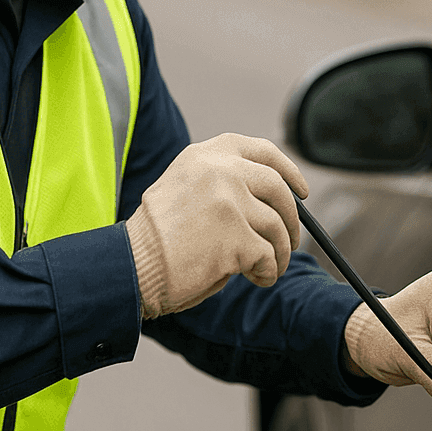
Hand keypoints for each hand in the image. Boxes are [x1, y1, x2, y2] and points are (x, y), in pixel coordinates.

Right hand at [126, 133, 306, 317]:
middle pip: (279, 190)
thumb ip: (223, 183)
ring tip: (269, 267)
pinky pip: (268, 256)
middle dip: (292, 219)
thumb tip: (273, 204)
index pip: (263, 152)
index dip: (289, 172)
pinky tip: (256, 278)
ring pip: (277, 227)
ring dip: (280, 252)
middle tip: (291, 240)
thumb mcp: (185, 189)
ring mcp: (229, 201)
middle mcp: (220, 170)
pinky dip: (268, 271)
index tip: (302, 191)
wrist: (130, 265)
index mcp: (206, 155)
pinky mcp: (236, 236)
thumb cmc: (157, 238)